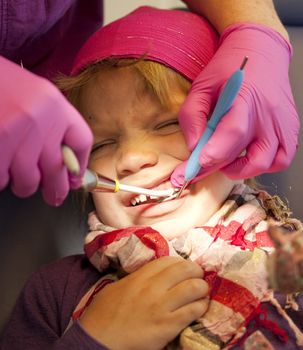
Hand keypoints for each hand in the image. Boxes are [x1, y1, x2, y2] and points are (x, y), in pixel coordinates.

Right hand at [0, 57, 92, 204]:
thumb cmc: (2, 84)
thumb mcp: (35, 97)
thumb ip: (52, 126)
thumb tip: (66, 165)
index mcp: (55, 104)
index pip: (81, 141)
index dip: (80, 165)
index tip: (75, 178)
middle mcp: (40, 118)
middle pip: (58, 168)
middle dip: (57, 189)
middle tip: (54, 196)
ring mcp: (15, 132)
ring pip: (29, 180)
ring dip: (24, 185)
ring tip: (19, 179)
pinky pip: (2, 178)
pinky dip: (1, 179)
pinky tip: (2, 168)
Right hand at [80, 256, 208, 349]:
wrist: (98, 341)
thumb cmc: (102, 315)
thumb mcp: (117, 287)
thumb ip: (135, 279)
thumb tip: (150, 277)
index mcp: (139, 276)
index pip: (168, 261)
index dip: (180, 262)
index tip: (184, 268)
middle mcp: (153, 287)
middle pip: (185, 270)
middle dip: (196, 272)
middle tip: (198, 278)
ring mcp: (162, 306)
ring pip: (194, 288)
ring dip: (202, 289)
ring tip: (202, 293)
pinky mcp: (168, 326)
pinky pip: (193, 311)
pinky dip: (200, 307)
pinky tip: (200, 308)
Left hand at [171, 23, 298, 186]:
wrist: (261, 50)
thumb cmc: (228, 68)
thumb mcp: (201, 85)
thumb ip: (192, 115)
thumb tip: (194, 146)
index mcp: (245, 97)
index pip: (234, 132)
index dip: (216, 153)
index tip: (197, 164)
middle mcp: (269, 114)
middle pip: (251, 155)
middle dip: (220, 167)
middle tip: (202, 166)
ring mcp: (283, 123)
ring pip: (268, 163)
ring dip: (243, 169)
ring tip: (226, 160)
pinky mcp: (290, 128)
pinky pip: (282, 158)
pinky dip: (264, 165)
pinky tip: (248, 156)